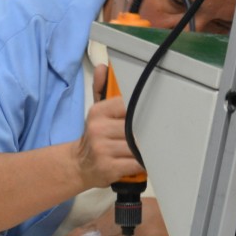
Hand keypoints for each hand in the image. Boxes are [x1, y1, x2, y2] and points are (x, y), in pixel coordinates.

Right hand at [72, 74, 143, 190]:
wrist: (78, 165)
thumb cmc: (94, 137)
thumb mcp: (96, 112)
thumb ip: (102, 89)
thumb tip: (102, 66)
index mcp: (98, 113)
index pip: (128, 106)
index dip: (142, 113)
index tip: (152, 116)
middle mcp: (98, 130)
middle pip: (135, 128)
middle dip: (147, 133)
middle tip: (157, 134)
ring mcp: (103, 150)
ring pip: (137, 147)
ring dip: (146, 150)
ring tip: (151, 149)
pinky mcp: (108, 168)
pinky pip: (135, 164)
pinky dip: (142, 164)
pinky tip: (143, 162)